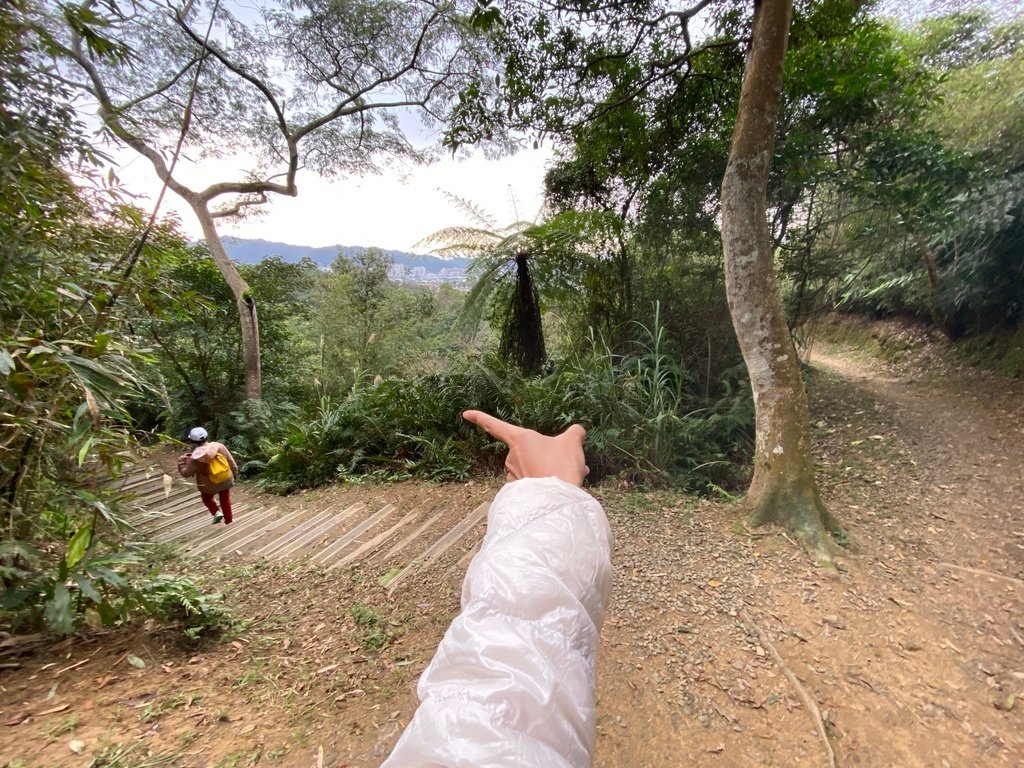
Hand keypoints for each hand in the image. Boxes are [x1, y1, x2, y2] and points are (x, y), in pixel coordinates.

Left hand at [463, 410, 588, 486]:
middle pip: (528, 451)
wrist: (557, 498)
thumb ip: (574, 433)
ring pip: (534, 468)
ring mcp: (514, 475)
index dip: (481, 418)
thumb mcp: (572, 442)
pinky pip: (533, 484)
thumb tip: (577, 431)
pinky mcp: (519, 492)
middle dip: (547, 455)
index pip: (496, 425)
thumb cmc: (561, 464)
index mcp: (520, 439)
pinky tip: (562, 487)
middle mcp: (513, 456)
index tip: (465, 414)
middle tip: (567, 461)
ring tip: (569, 474)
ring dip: (549, 469)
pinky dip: (546, 483)